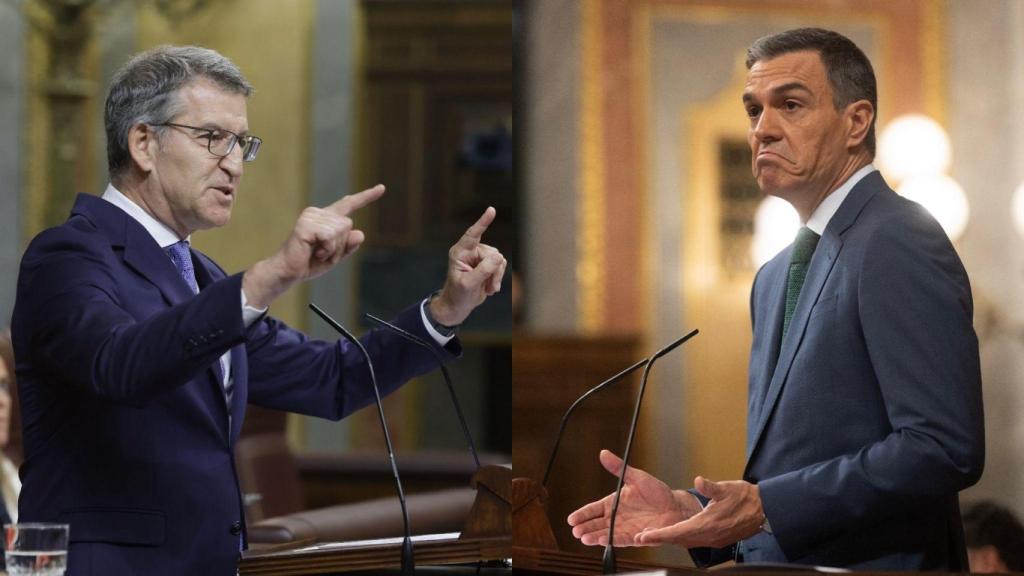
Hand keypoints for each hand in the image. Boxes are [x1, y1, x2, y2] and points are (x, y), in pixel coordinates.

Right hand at [243, 185, 384, 308]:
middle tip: (322, 254)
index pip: (348, 204)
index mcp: (326, 218)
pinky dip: (326, 249)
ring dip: (332, 249)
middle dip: (340, 246)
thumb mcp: (335, 256)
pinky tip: (313, 252)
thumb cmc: (309, 263)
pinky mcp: (306, 224)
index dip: (366, 197)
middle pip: (348, 225)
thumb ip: (348, 246)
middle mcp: (318, 213)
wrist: (287, 272)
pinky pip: (330, 237)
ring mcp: (311, 216)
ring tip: (316, 253)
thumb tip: (360, 233)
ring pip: (340, 231)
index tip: (382, 188)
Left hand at [429, 207, 506, 325]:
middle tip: (488, 286)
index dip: (483, 222)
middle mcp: (470, 252)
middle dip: (493, 271)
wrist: (458, 306)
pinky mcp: (487, 264)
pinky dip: (498, 278)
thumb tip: (499, 257)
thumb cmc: (458, 295)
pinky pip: (501, 266)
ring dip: (496, 277)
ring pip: (499, 260)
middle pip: (492, 253)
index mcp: (459, 252)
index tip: (491, 210)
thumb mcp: (469, 284)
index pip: (472, 234)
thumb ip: (483, 270)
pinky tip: (490, 288)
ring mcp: (479, 257)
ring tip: (488, 288)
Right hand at [567, 450, 700, 546]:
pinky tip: (603, 540)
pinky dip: (612, 540)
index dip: (582, 514)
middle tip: (576, 531)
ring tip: (584, 538)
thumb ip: (618, 468)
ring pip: (606, 534)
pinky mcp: (636, 537)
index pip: (593, 509)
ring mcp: (625, 528)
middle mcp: (617, 517)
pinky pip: (622, 539)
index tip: (571, 519)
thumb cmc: (656, 492)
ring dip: (595, 536)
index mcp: (614, 502)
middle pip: (596, 524)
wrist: (675, 507)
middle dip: (585, 528)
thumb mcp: (636, 477)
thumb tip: (603, 453)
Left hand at [634, 476, 763, 547]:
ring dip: (670, 539)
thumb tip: (698, 481)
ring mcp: (714, 539)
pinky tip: (676, 534)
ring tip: (654, 535)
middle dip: (660, 539)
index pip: (677, 532)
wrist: (764, 510)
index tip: (645, 536)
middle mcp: (709, 536)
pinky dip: (682, 539)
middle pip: (679, 540)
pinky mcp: (718, 539)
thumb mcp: (726, 488)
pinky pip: (695, 541)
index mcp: (707, 524)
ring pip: (686, 542)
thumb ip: (710, 487)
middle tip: (642, 537)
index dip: (659, 535)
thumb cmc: (745, 498)